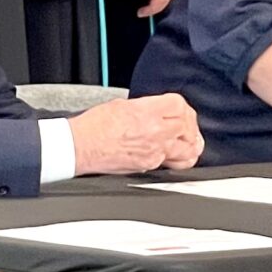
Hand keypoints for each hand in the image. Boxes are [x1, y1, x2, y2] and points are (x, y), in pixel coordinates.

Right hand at [69, 93, 204, 173]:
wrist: (80, 146)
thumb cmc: (94, 126)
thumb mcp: (122, 105)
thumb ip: (146, 108)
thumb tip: (158, 112)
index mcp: (146, 112)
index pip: (179, 105)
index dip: (183, 107)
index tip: (180, 110)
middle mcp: (154, 132)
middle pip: (188, 127)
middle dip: (190, 125)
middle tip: (187, 126)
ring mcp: (153, 152)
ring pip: (188, 150)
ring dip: (190, 145)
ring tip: (189, 142)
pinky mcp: (148, 166)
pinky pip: (171, 163)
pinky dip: (176, 158)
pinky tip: (173, 155)